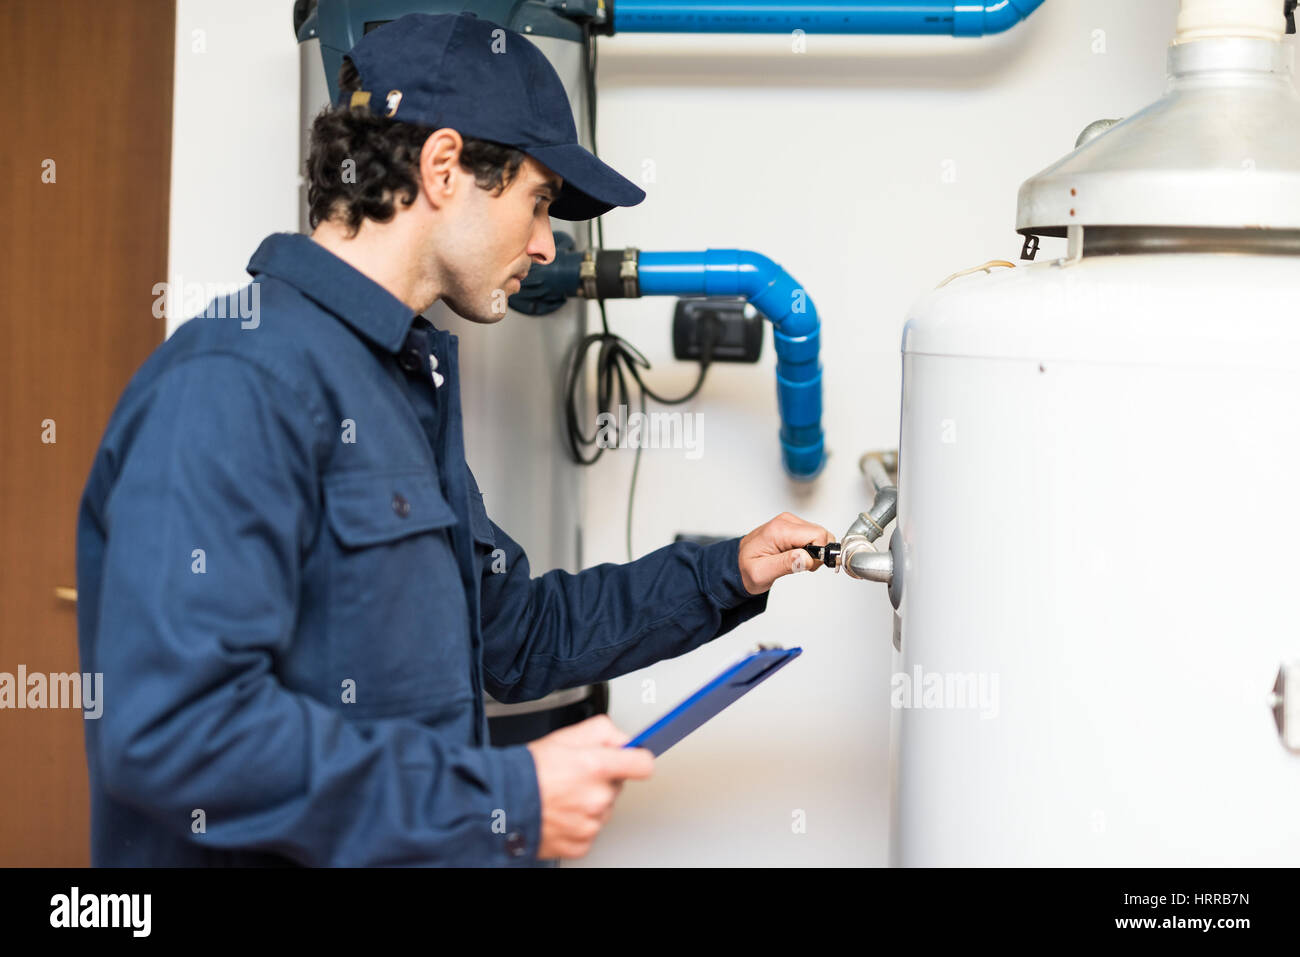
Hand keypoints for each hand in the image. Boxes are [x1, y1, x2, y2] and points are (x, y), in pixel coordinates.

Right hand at [525, 714, 653, 859]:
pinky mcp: (581, 845)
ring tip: (562, 795)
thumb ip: (601, 731)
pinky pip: (590, 831)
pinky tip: (560, 813)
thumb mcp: (563, 736)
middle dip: (602, 779)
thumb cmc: (525, 772)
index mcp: (595, 767)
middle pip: (618, 786)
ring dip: (589, 803)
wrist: (498, 806)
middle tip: (575, 775)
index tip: (634, 760)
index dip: (637, 759)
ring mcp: (590, 824)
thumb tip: (623, 739)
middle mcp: (597, 798)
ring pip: (603, 809)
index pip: (642, 764)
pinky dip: (577, 824)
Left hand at [737, 512, 834, 594]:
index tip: (808, 566)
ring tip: (798, 562)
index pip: (817, 535)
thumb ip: (785, 565)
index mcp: (779, 530)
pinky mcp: (792, 526)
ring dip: (815, 552)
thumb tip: (806, 558)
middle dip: (818, 554)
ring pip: (819, 534)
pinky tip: (798, 556)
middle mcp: (786, 521)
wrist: (737, 563)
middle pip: (821, 533)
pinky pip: (813, 536)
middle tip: (802, 565)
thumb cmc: (747, 568)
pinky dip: (811, 549)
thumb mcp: (762, 573)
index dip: (819, 554)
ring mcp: (789, 522)